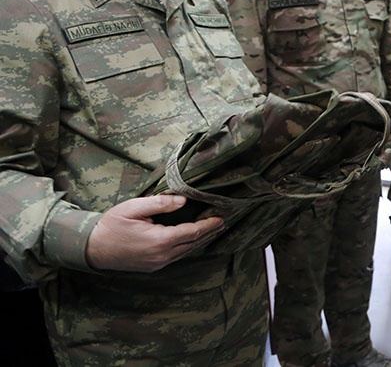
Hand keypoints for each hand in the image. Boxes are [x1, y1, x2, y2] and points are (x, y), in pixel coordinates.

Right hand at [85, 195, 223, 272]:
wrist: (91, 249)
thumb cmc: (111, 225)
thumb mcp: (134, 208)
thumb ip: (160, 203)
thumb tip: (183, 200)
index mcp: (159, 240)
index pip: (192, 232)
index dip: (208, 225)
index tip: (221, 218)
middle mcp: (161, 256)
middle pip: (192, 244)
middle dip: (208, 233)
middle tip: (222, 222)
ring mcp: (157, 264)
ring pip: (186, 252)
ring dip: (199, 241)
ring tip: (212, 230)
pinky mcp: (152, 267)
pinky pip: (176, 257)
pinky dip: (187, 247)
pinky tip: (191, 240)